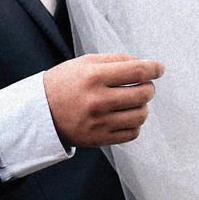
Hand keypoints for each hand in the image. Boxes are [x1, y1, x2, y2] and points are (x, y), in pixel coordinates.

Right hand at [43, 53, 164, 147]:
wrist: (40, 112)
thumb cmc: (65, 83)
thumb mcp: (85, 63)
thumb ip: (116, 60)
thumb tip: (145, 65)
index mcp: (93, 77)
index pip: (136, 71)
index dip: (154, 69)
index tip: (159, 68)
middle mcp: (97, 101)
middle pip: (143, 93)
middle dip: (148, 86)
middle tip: (143, 84)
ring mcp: (98, 122)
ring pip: (141, 115)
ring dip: (143, 106)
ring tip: (133, 101)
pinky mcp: (99, 139)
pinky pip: (133, 133)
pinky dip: (135, 123)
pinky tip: (126, 116)